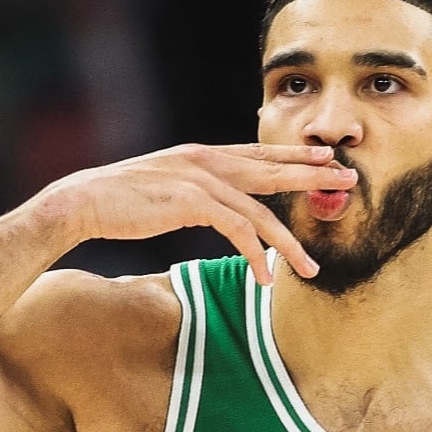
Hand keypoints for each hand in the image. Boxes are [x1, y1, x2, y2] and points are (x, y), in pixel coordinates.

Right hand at [35, 143, 356, 283]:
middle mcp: (206, 161)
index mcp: (201, 155)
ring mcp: (200, 179)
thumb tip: (212, 206)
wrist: (82, 202)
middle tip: (349, 180)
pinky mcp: (192, 203)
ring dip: (289, 243)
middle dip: (314, 176)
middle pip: (273, 169)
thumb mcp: (163, 188)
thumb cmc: (118, 201)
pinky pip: (238, 231)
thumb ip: (193, 191)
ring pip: (262, 210)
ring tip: (312, 267)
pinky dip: (255, 256)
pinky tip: (265, 278)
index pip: (258, 153)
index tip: (325, 158)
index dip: (294, 156)